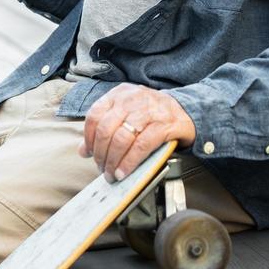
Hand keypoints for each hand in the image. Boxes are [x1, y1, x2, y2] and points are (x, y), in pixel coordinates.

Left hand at [78, 83, 195, 182]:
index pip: (95, 115)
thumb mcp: (126, 114)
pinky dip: (129, 162)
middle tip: (102, 168)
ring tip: (112, 173)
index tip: (90, 154)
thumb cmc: (152, 114)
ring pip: (121, 138)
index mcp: (120, 94)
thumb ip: (105, 128)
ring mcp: (149, 110)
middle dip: (101, 154)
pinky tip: (124, 171)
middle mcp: (132, 99)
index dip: (89, 138)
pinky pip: (141, 146)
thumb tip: (83, 150)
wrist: (185, 111)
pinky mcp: (163, 125)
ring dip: (113, 161)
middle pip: (106, 129)